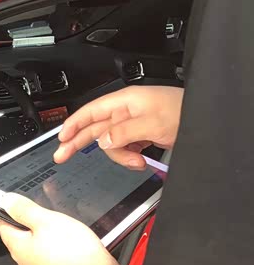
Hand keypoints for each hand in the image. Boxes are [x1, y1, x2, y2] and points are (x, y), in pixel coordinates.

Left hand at [0, 194, 117, 264]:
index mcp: (18, 249)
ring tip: (62, 228)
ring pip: (38, 251)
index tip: (19, 204)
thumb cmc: (74, 252)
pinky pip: (51, 262)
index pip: (3, 227)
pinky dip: (57, 252)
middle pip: (21, 239)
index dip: (9, 213)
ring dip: (46, 238)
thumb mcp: (47, 221)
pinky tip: (71, 246)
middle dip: (31, 225)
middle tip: (46, 214)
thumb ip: (24, 210)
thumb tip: (6, 202)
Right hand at [53, 85, 183, 169]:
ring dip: (121, 157)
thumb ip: (124, 132)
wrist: (204, 120)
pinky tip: (140, 160)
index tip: (60, 138)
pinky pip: (125, 149)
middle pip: (95, 129)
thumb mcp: (151, 123)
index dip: (72, 125)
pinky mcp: (141, 135)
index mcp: (125, 102)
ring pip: (112, 144)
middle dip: (79, 143)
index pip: (90, 112)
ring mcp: (133, 125)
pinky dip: (130, 158)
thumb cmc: (183, 112)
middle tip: (62, 156)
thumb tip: (103, 141)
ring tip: (135, 162)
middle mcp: (126, 112)